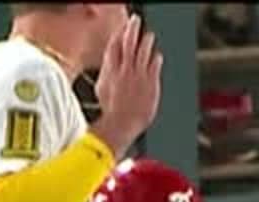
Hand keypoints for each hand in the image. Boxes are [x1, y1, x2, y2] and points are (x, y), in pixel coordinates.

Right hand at [90, 14, 160, 156]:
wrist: (121, 124)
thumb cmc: (111, 113)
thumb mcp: (101, 90)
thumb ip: (106, 76)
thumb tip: (107, 70)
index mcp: (110, 70)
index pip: (113, 46)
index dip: (118, 36)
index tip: (121, 30)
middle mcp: (124, 69)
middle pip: (128, 42)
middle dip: (132, 29)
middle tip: (135, 20)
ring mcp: (138, 74)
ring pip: (144, 49)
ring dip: (146, 40)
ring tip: (149, 36)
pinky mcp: (151, 81)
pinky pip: (155, 63)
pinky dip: (156, 57)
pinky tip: (157, 56)